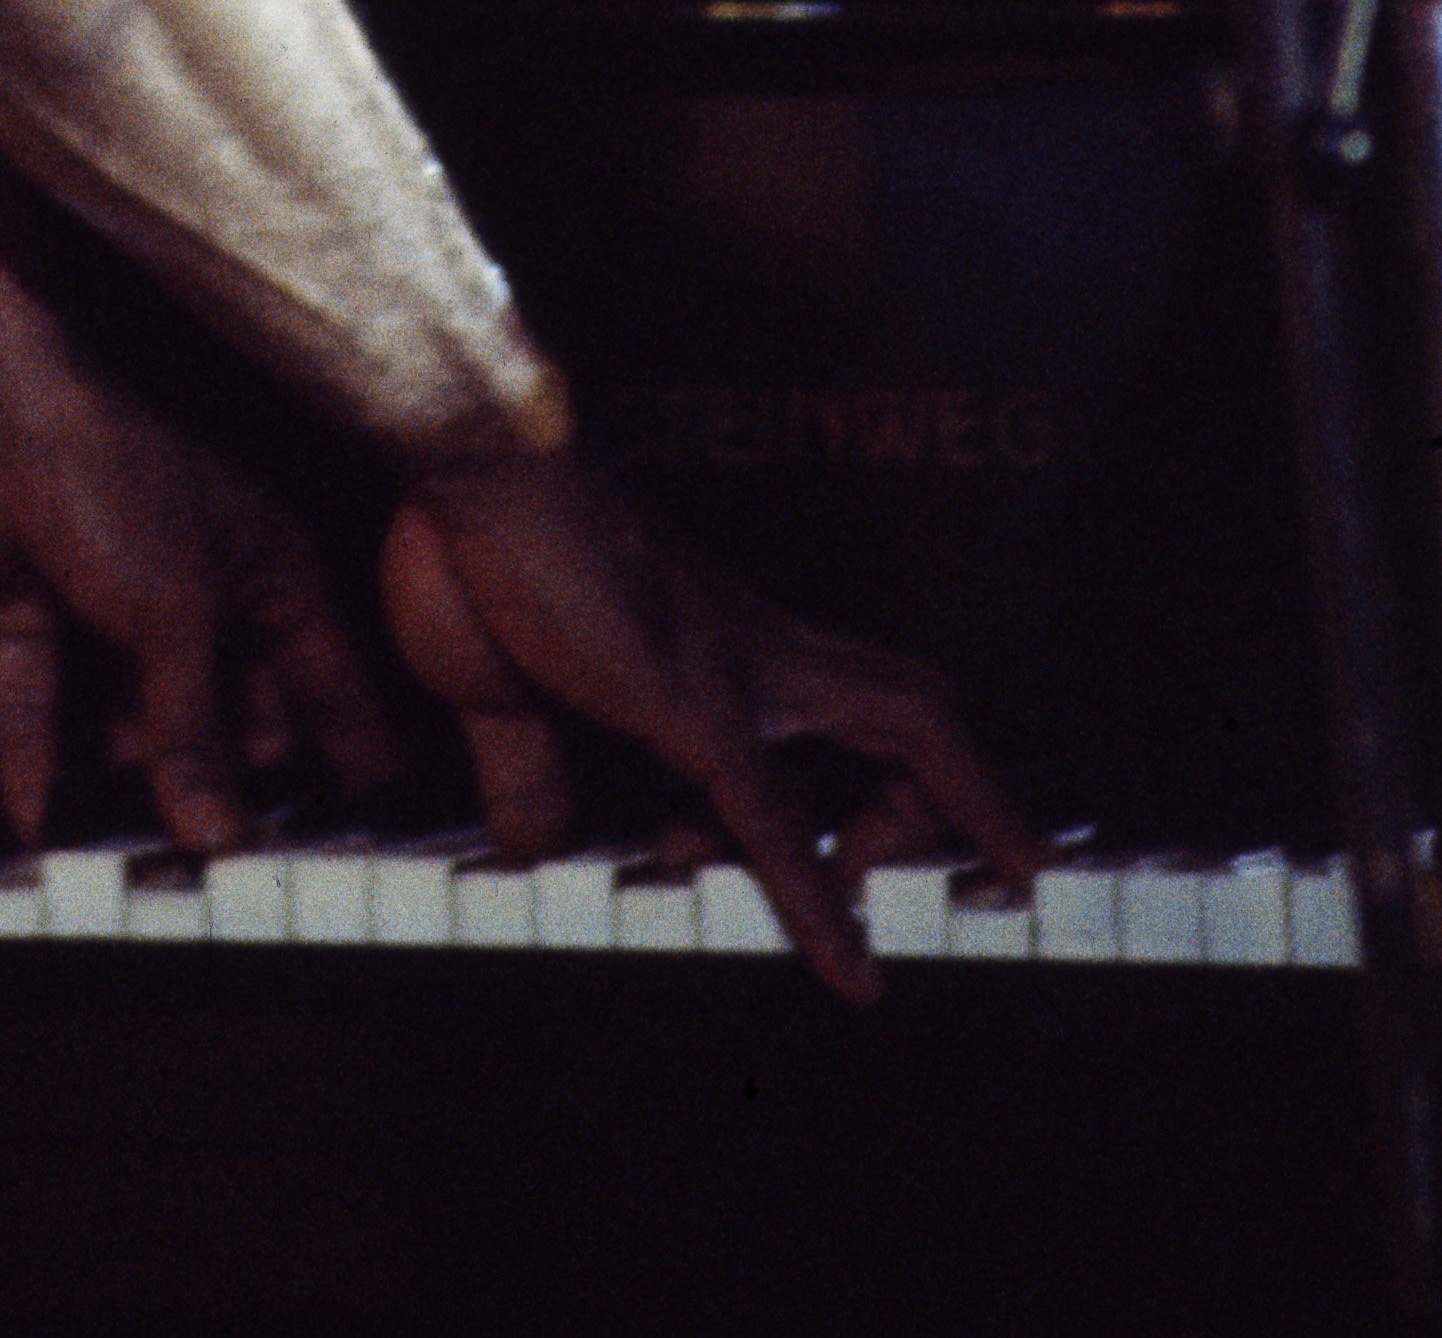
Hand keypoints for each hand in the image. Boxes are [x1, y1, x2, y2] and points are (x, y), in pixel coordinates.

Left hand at [0, 325, 398, 856]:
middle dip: (230, 790)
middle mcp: (195, 585)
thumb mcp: (175, 607)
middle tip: (238, 876)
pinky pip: (36, 704)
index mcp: (265, 563)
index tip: (363, 836)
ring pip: (129, 719)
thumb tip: (217, 833)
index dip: (346, 755)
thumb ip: (195, 727)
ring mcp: (106, 596)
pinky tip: (37, 827)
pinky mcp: (26, 606)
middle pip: (227, 711)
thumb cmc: (105, 451)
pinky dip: (34, 762)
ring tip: (141, 873)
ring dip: (130, 788)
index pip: (324, 680)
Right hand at [382, 445, 1046, 997]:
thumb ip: (529, 768)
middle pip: (911, 703)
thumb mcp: (507, 689)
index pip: (836, 700)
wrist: (472, 463)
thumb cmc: (482, 547)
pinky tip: (854, 977)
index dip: (881, 772)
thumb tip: (530, 844)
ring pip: (901, 733)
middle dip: (954, 794)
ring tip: (916, 934)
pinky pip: (779, 823)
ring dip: (919, 835)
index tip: (878, 854)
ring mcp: (738, 672)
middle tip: (969, 879)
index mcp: (711, 640)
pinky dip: (822, 908)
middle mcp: (751, 647)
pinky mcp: (697, 708)